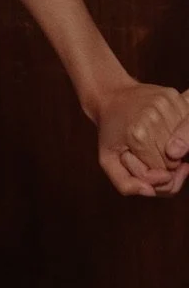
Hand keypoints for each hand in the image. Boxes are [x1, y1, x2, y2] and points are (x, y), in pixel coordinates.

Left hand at [93, 82, 188, 196]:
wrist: (110, 95)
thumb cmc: (110, 131)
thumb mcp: (107, 160)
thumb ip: (125, 184)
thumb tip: (149, 192)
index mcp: (138, 135)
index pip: (162, 172)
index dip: (151, 172)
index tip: (136, 157)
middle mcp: (154, 117)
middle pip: (174, 160)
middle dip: (161, 162)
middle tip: (143, 149)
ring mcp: (166, 104)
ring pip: (183, 144)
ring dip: (172, 147)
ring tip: (153, 138)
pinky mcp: (173, 95)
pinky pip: (185, 125)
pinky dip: (177, 132)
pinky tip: (163, 128)